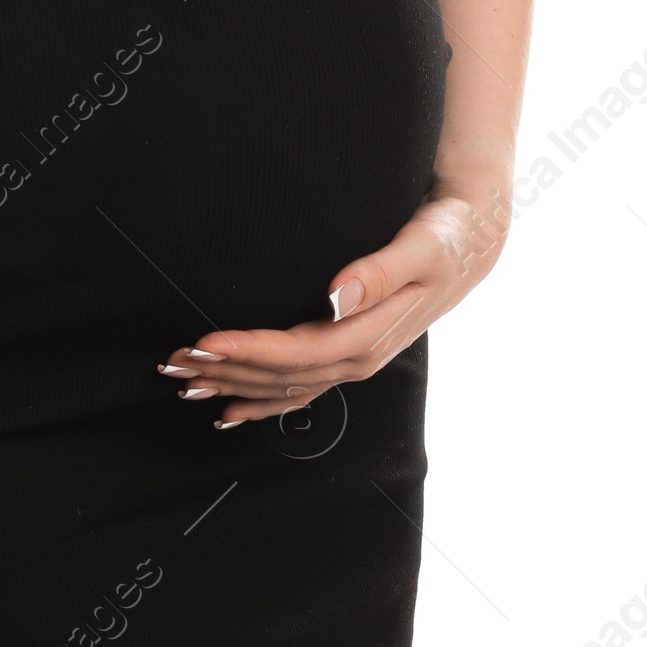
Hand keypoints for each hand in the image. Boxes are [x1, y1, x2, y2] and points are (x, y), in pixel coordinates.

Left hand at [157, 180, 510, 426]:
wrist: (471, 242)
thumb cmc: (447, 238)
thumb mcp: (421, 246)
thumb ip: (379, 271)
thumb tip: (339, 295)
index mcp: (370, 337)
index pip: (298, 353)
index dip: (250, 351)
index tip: (205, 341)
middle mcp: (359, 358)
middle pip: (281, 376)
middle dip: (226, 371)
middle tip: (174, 362)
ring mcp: (353, 361)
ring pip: (283, 386)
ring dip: (233, 385)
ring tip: (185, 381)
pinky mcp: (348, 352)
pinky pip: (298, 388)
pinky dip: (261, 400)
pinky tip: (230, 409)